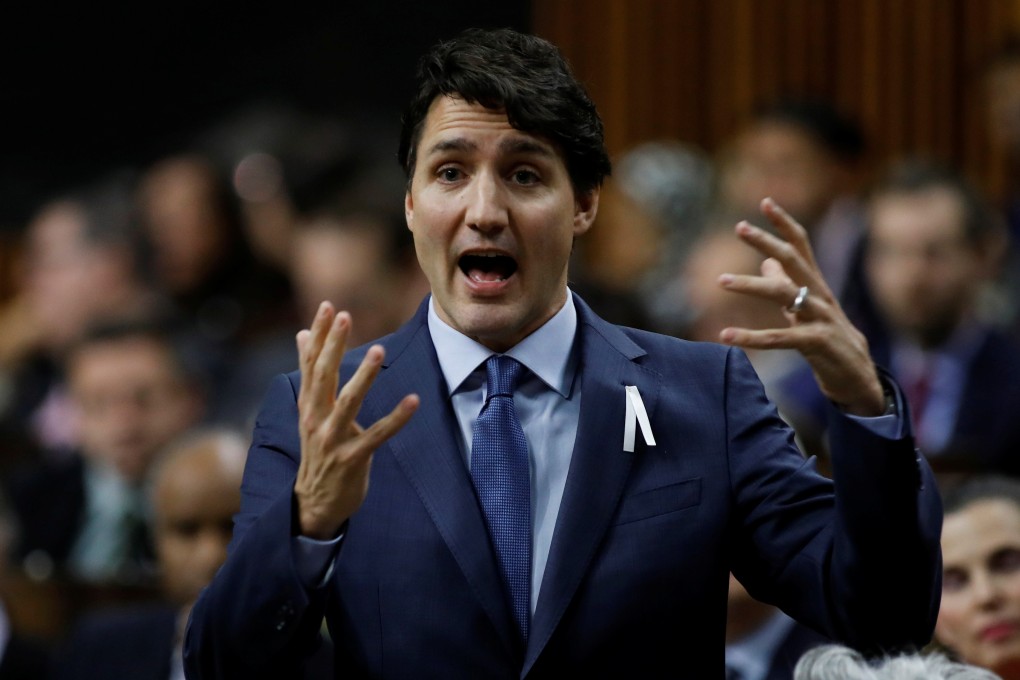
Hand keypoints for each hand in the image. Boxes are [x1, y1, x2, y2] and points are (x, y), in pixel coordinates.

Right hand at [294, 302, 418, 538]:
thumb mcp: (310, 411)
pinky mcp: (352, 459)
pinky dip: (396, 418)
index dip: (318, 335)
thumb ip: (309, 374)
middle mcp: (316, 419)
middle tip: (344, 315)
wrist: (314, 504)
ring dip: (363, 376)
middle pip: (324, 376)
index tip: (327, 307)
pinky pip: (377, 435)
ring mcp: (333, 440)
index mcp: (308, 405)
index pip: (311, 363)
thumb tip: (301, 335)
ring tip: (377, 349)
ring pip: (348, 403)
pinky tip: (413, 400)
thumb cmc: (318, 451)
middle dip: (333, 345)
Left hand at [716, 198, 884, 416]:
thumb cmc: (829, 340)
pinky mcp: (818, 344)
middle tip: (739, 226)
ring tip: (720, 280)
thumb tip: (765, 260)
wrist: (860, 378)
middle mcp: (820, 295)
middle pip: (793, 260)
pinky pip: (780, 338)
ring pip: (784, 294)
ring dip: (751, 285)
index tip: (765, 202)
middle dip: (766, 242)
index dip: (784, 223)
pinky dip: (751, 337)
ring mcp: (822, 318)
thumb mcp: (805, 309)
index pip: (802, 246)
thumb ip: (787, 283)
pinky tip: (725, 335)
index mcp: (816, 285)